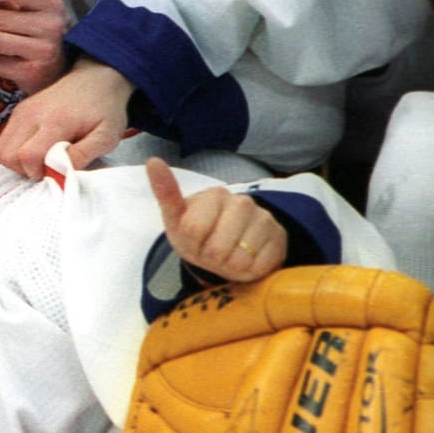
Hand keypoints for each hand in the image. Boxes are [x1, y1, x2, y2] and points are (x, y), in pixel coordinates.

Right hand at [0, 55, 133, 179]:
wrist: (95, 78)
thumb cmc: (104, 109)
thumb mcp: (107, 136)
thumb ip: (84, 155)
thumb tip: (61, 172)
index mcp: (55, 122)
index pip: (27, 156)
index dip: (37, 172)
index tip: (54, 173)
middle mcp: (31, 115)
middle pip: (7, 155)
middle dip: (23, 170)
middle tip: (45, 168)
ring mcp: (21, 112)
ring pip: (0, 150)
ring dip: (16, 162)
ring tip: (40, 160)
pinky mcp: (17, 112)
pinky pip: (4, 141)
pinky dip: (15, 151)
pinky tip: (36, 148)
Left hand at [147, 158, 284, 281]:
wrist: (230, 251)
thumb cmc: (198, 235)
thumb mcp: (177, 221)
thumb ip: (165, 193)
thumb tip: (153, 161)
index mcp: (213, 195)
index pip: (192, 230)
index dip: (191, 244)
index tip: (194, 240)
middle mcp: (242, 202)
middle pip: (215, 249)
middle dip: (211, 258)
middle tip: (213, 251)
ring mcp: (264, 218)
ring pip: (239, 260)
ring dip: (231, 266)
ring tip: (231, 255)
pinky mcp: (280, 237)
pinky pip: (259, 266)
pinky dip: (250, 271)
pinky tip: (249, 259)